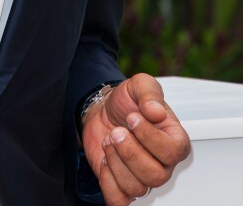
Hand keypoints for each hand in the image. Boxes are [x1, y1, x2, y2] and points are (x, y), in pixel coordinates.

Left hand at [81, 74, 190, 205]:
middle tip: (116, 131)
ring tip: (110, 139)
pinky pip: (119, 201)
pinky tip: (105, 160)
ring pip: (137, 188)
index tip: (132, 118)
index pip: (173, 152)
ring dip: (116, 161)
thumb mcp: (139, 85)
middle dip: (129, 151)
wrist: (103, 111)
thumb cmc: (126, 102)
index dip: (149, 137)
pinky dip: (107, 182)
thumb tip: (155, 111)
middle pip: (155, 175)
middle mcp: (163, 164)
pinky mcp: (123, 187)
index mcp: (175, 140)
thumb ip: (149, 93)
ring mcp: (144, 178)